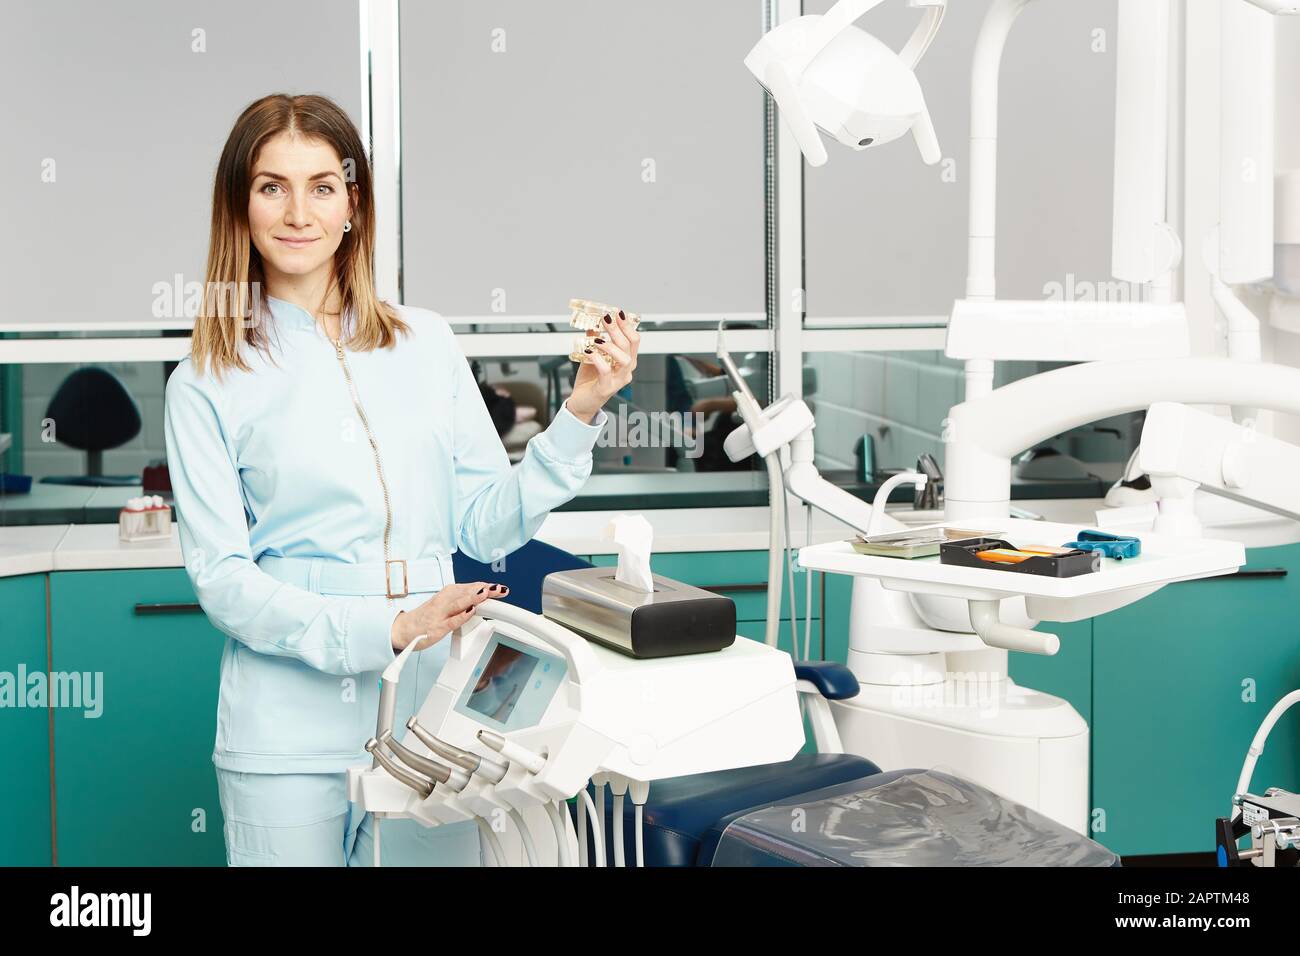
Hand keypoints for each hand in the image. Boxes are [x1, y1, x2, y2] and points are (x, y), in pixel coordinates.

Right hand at [390, 582, 509, 652]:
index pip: (472, 587)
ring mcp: (441, 612)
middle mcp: (446, 599)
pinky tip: (471, 611)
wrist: (404, 629)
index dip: (488, 587)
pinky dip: (462, 615)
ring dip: (474, 598)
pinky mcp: (438, 626)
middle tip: (501, 589)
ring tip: (486, 593)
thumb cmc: (428, 616)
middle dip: (487, 591)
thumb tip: (485, 595)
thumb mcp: (447, 603)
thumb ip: (464, 599)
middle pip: (469, 593)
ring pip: (460, 603)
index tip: (502, 588)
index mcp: (449, 592)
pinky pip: (452, 620)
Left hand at [566, 309, 639, 423]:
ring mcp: (619, 380)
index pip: (634, 340)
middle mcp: (626, 371)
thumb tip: (592, 324)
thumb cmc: (590, 381)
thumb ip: (595, 342)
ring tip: (597, 339)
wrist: (582, 403)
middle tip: (606, 318)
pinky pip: (606, 371)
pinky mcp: (607, 388)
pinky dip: (597, 359)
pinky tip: (588, 352)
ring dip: (610, 345)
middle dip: (617, 329)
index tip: (617, 313)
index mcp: (626, 361)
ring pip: (623, 358)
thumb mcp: (593, 356)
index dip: (627, 325)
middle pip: (629, 346)